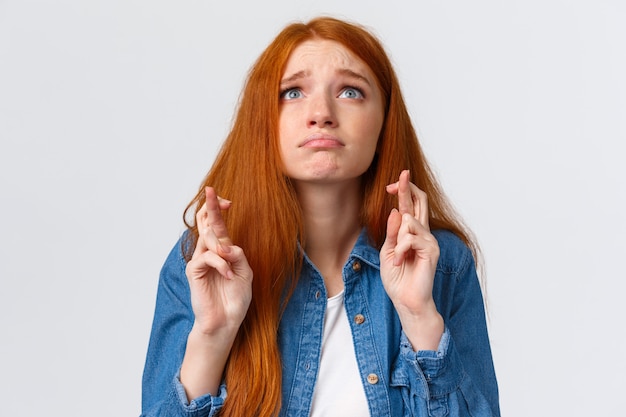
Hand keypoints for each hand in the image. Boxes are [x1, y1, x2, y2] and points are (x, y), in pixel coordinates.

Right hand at [185, 186, 252, 335]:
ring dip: (222, 248)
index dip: (218, 209)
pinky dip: (221, 264)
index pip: (216, 225)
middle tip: (211, 190)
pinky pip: (208, 257)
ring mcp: (200, 261)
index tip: (227, 200)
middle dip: (209, 206)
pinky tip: (227, 275)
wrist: (226, 320)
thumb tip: (226, 245)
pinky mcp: (194, 271)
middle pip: (205, 223)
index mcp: (222, 251)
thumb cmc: (235, 298)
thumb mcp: (245, 272)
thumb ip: (238, 255)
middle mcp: (209, 252)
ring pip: (207, 238)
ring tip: (230, 266)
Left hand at [380, 170, 442, 349]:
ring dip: (397, 239)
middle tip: (402, 174)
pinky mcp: (431, 250)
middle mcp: (423, 233)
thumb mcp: (388, 251)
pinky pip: (411, 238)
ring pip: (409, 221)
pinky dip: (401, 249)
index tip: (392, 184)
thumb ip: (392, 233)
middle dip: (408, 187)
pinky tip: (400, 261)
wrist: (406, 300)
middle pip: (420, 201)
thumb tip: (396, 211)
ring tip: (397, 257)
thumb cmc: (397, 278)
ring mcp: (429, 240)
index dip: (404, 190)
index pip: (411, 205)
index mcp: (412, 232)